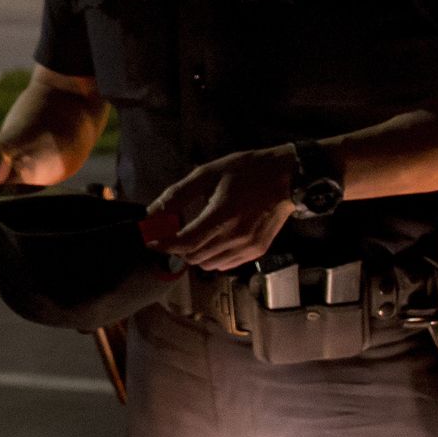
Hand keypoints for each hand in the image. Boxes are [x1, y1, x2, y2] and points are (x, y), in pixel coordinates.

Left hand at [145, 146, 298, 269]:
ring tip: (196, 234)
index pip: (184, 243)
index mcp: (222, 215)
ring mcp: (248, 247)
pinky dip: (213, 257)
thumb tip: (151, 213)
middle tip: (174, 232)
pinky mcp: (257, 252)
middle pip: (193, 257)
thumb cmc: (245, 171)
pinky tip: (214, 239)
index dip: (163, 244)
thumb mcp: (206, 174)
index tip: (150, 240)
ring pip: (208, 265)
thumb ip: (177, 195)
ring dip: (195, 253)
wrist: (287, 177)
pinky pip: (225, 264)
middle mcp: (236, 237)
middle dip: (178, 247)